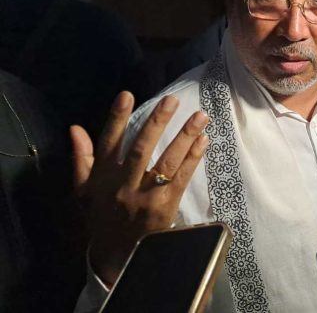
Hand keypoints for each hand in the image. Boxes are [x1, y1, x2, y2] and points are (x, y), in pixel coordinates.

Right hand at [72, 91, 208, 284]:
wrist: (115, 259)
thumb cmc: (101, 218)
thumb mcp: (84, 191)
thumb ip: (82, 158)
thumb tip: (75, 128)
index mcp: (102, 179)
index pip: (109, 142)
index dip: (116, 118)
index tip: (126, 94)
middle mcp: (122, 186)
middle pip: (140, 149)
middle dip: (157, 123)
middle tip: (172, 100)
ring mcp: (144, 198)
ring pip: (165, 163)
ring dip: (184, 137)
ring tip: (200, 116)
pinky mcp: (164, 209)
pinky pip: (180, 179)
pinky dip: (193, 158)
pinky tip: (204, 141)